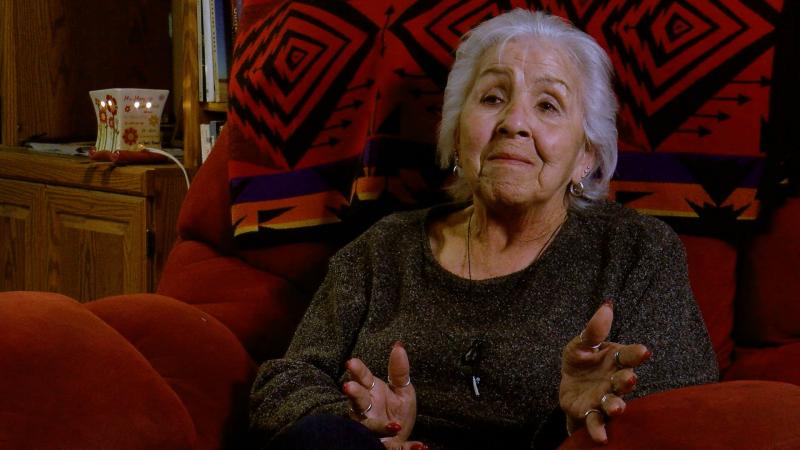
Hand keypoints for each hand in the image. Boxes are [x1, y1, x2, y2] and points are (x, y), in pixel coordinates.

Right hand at [343, 342, 427, 449]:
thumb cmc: (396, 411)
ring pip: (369, 427)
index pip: (362, 379)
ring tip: (395, 426)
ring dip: (378, 426)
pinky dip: (406, 448)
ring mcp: (370, 429)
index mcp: (371, 392)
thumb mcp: (402, 390)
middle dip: (354, 394)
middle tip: (348, 387)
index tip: (351, 362)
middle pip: (358, 401)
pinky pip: (393, 447)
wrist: (399, 438)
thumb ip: (399, 371)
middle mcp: (366, 410)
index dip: (357, 371)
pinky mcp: (380, 445)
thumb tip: (399, 344)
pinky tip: (421, 446)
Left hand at [559, 300, 651, 443]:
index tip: (643, 351)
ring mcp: (604, 398)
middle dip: (626, 381)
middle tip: (629, 378)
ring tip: (617, 408)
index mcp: (617, 360)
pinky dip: (599, 430)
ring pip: (613, 404)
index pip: (629, 355)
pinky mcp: (591, 413)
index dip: (636, 353)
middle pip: (623, 381)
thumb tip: (606, 306)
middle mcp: (615, 380)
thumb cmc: (582, 361)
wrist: (569, 385)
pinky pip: (596, 422)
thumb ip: (594, 329)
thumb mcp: (582, 343)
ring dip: (617, 406)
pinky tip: (600, 437)